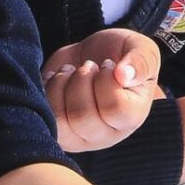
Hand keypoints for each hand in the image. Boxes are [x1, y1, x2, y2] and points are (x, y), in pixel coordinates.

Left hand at [44, 28, 162, 152]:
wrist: (92, 54)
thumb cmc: (120, 53)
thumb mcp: (140, 48)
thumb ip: (141, 60)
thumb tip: (123, 75)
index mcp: (132, 117)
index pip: (115, 108)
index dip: (106, 80)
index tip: (108, 64)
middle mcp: (106, 134)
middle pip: (83, 116)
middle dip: (81, 79)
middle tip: (88, 66)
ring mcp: (79, 137)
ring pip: (60, 119)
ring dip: (61, 84)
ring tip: (71, 71)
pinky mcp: (57, 131)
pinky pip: (43, 116)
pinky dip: (46, 90)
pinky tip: (58, 78)